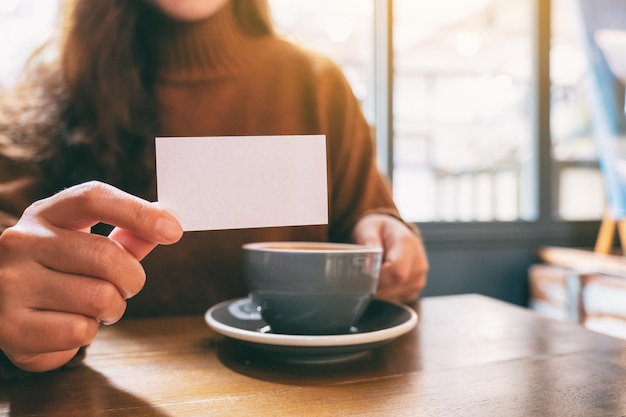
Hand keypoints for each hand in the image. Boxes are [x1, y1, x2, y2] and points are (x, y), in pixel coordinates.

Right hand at [0, 181, 182, 371]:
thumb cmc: (59, 269)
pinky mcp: (10, 326)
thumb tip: (168, 225)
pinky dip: (86, 333)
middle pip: (107, 256)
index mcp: (47, 214)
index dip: (138, 213)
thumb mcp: (88, 242)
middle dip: (132, 279)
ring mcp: (11, 283)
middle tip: (124, 286)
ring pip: (99, 298)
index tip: (173, 231)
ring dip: (112, 309)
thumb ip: (129, 235)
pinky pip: (79, 331)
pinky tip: (67, 324)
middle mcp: (21, 241)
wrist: (3, 307)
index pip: (94, 198)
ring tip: (92, 306)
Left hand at [352, 214, 427, 302]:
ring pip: (393, 296)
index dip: (376, 276)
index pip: (395, 272)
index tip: (363, 271)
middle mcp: (419, 264)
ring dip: (377, 290)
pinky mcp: (414, 290)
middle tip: (362, 273)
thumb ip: (368, 242)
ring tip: (373, 273)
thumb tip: (369, 264)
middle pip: (394, 286)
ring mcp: (419, 279)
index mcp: (408, 245)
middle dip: (373, 284)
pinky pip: (394, 300)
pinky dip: (383, 294)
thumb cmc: (378, 231)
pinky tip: (381, 280)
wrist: (392, 235)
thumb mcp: (368, 228)